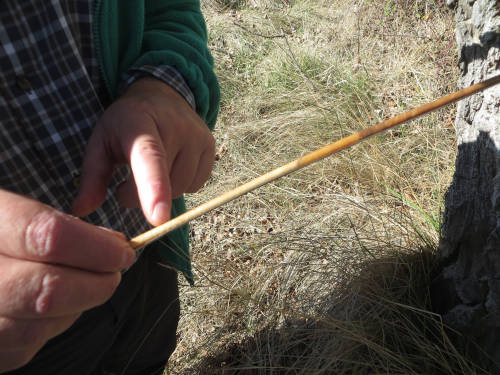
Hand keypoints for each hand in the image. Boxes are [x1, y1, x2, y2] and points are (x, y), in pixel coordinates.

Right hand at [0, 189, 134, 371]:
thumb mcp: (4, 209)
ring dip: (76, 307)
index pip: (48, 236)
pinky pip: (21, 348)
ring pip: (36, 327)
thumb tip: (110, 244)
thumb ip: (51, 223)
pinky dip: (50, 328)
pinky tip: (53, 307)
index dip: (96, 247)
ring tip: (84, 285)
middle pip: (47, 290)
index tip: (123, 251)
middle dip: (96, 283)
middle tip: (114, 271)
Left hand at [72, 78, 215, 225]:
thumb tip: (81, 210)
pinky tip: (171, 167)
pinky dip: (182, 184)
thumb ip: (91, 177)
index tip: (158, 218)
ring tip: (150, 170)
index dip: (154, 189)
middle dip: (142, 195)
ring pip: (182, 189)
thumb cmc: (125, 123)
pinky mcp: (211, 146)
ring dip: (163, 192)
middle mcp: (175, 126)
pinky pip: (197, 184)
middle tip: (128, 179)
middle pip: (165, 185)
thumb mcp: (101, 142)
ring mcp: (198, 136)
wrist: (160, 94)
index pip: (150, 158)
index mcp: (139, 122)